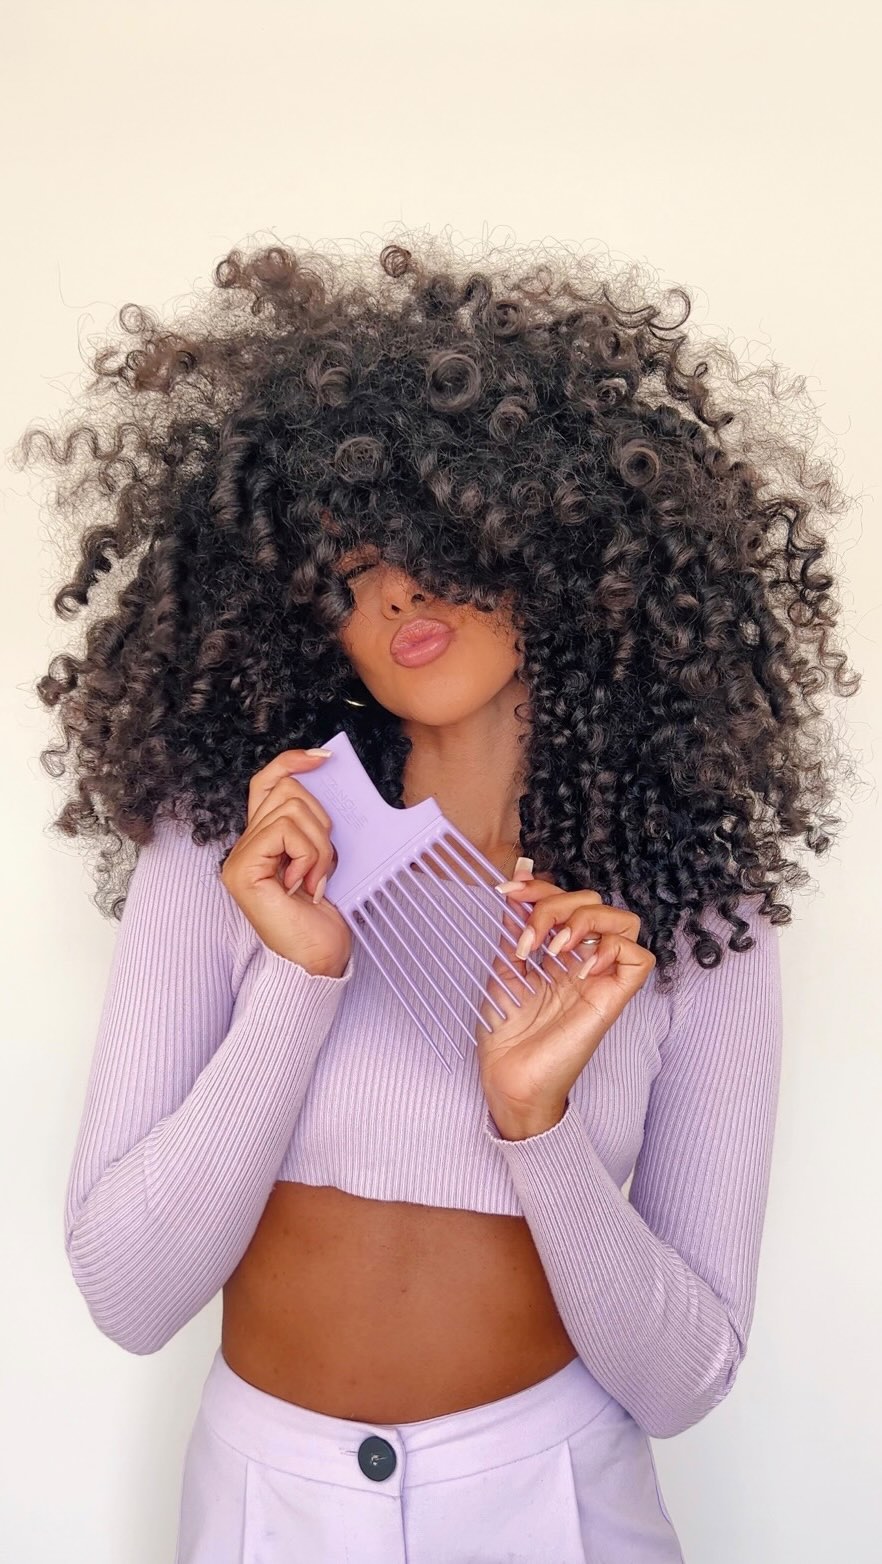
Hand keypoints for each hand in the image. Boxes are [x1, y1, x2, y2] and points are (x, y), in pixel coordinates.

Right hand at [220, 748, 351, 977]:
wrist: (319, 962)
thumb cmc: (324, 918)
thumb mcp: (325, 858)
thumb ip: (315, 825)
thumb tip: (327, 781)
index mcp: (263, 840)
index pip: (267, 782)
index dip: (292, 762)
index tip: (325, 758)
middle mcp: (244, 845)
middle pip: (285, 790)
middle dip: (320, 819)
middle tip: (326, 861)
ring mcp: (240, 857)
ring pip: (291, 809)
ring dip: (319, 844)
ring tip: (318, 877)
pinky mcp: (243, 870)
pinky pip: (285, 831)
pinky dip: (309, 854)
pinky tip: (308, 884)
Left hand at [476, 877, 655, 1133]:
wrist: (508, 1077)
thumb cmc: (506, 1030)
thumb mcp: (503, 964)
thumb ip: (513, 923)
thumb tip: (517, 877)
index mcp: (560, 949)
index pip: (568, 897)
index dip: (542, 886)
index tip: (508, 890)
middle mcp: (584, 958)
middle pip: (595, 902)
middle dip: (556, 904)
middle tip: (528, 936)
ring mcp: (602, 978)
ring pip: (626, 921)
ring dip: (585, 921)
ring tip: (553, 948)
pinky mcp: (614, 999)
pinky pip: (639, 958)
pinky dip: (611, 950)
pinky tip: (578, 968)